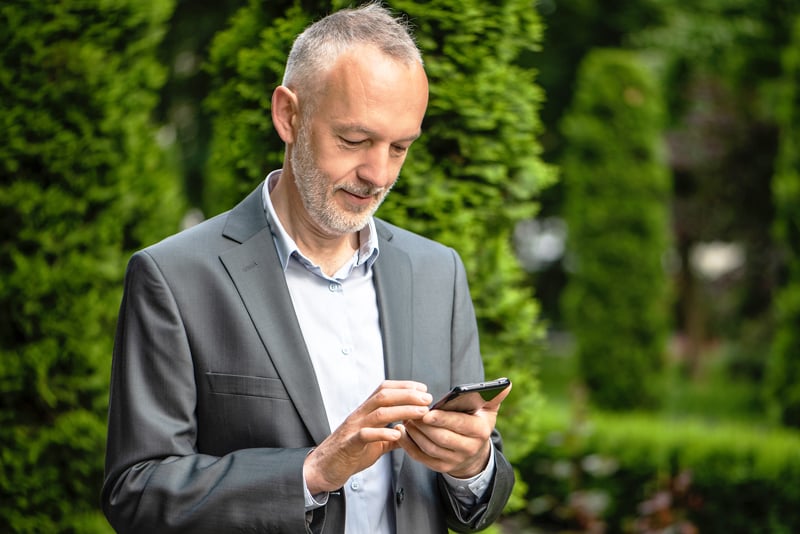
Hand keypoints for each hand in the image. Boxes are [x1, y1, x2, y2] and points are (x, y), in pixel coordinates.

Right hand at [303, 380, 431, 493]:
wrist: (323, 468)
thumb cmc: (348, 453)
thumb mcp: (374, 444)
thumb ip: (391, 437)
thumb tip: (409, 432)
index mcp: (365, 412)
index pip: (384, 390)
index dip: (404, 386)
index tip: (422, 389)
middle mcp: (359, 416)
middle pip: (384, 396)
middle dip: (407, 395)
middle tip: (427, 398)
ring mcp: (353, 428)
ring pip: (379, 412)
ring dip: (403, 410)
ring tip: (420, 412)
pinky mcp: (349, 444)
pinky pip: (365, 435)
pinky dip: (382, 433)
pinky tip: (397, 434)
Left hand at [398, 383, 510, 477]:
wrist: (475, 453)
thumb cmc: (478, 423)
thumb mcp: (488, 410)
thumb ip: (494, 396)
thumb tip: (506, 383)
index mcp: (480, 431)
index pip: (460, 424)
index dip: (442, 419)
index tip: (427, 412)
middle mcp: (469, 448)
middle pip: (441, 437)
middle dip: (424, 425)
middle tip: (411, 412)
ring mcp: (455, 460)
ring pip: (430, 447)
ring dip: (415, 433)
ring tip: (406, 418)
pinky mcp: (442, 468)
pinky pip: (422, 458)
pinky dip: (409, 446)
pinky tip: (402, 432)